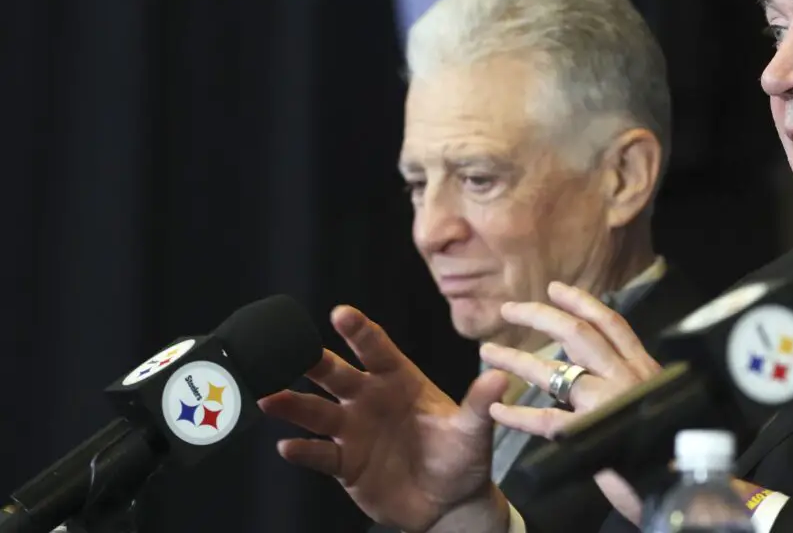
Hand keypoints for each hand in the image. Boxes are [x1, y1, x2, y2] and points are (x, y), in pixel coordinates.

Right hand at [259, 305, 510, 532]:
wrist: (449, 502)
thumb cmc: (461, 456)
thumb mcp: (473, 430)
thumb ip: (480, 404)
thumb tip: (499, 377)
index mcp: (400, 380)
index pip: (377, 349)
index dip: (359, 331)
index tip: (341, 313)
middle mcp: (370, 398)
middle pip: (337, 374)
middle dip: (314, 361)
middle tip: (291, 349)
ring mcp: (354, 430)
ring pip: (317, 411)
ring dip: (292, 404)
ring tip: (269, 396)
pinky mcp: (345, 464)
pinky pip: (320, 455)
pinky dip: (303, 451)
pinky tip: (286, 447)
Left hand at [478, 281, 662, 520]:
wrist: (682, 484)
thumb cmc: (668, 446)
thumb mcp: (654, 401)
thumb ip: (631, 382)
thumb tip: (605, 367)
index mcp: (643, 368)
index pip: (611, 324)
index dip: (581, 302)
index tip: (554, 289)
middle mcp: (627, 377)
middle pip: (578, 334)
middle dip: (540, 316)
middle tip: (509, 309)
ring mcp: (609, 403)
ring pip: (555, 370)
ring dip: (517, 359)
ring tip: (488, 352)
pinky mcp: (593, 434)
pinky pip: (546, 420)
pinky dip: (518, 415)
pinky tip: (497, 411)